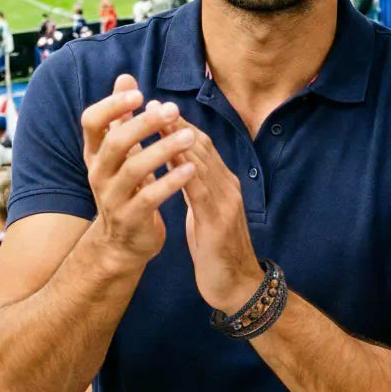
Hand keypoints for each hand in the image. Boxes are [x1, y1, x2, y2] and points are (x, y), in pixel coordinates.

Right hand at [81, 74, 195, 267]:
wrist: (123, 242)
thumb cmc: (127, 188)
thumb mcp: (121, 153)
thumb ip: (121, 117)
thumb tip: (125, 77)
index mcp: (95, 154)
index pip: (91, 122)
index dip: (111, 105)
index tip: (138, 93)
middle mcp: (98, 174)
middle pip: (115, 143)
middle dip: (143, 124)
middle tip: (171, 109)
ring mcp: (112, 198)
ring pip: (134, 169)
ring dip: (163, 150)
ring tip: (188, 136)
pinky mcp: (130, 219)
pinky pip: (150, 198)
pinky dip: (171, 182)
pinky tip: (191, 169)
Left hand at [159, 115, 263, 313]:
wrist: (238, 288)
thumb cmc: (218, 253)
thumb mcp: (206, 216)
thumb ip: (197, 192)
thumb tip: (181, 171)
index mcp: (225, 185)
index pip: (201, 147)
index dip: (180, 126)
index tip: (157, 108)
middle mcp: (228, 187)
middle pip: (201, 146)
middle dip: (176, 124)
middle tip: (152, 103)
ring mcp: (226, 202)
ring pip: (200, 161)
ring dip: (176, 139)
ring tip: (154, 122)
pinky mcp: (218, 220)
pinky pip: (198, 189)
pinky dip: (182, 169)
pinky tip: (165, 158)